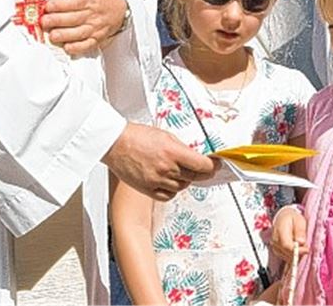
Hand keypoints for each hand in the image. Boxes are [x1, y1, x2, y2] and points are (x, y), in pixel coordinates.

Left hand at [41, 0, 127, 57]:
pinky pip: (86, 45)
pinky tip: (67, 47)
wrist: (118, 8)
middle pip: (72, 19)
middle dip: (56, 21)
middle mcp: (91, 14)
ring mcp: (94, 28)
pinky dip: (77, 48)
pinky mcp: (95, 39)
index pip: (72, 2)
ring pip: (78, 34)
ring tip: (52, 36)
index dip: (58, 5)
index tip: (47, 6)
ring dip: (64, 36)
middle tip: (44, 21)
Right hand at [103, 122, 218, 201]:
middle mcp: (167, 168)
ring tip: (179, 170)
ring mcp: (157, 180)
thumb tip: (194, 157)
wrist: (115, 143)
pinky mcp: (147, 189)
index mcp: (173, 152)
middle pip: (195, 177)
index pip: (202, 165)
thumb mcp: (165, 135)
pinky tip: (170, 181)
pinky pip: (168, 195)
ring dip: (185, 180)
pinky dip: (172, 190)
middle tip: (206, 170)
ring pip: (182, 186)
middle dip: (203, 173)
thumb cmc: (137, 136)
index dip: (213, 166)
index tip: (217, 165)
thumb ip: (181, 148)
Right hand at [270, 204, 307, 262]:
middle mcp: (275, 241)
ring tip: (301, 246)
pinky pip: (286, 258)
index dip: (298, 250)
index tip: (307, 249)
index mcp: (280, 231)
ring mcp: (275, 247)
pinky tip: (297, 249)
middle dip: (299, 253)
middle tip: (306, 247)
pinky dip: (293, 256)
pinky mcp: (277, 251)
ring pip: (287, 257)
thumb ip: (300, 231)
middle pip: (287, 253)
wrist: (283, 218)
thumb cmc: (292, 219)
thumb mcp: (299, 221)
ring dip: (296, 255)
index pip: (287, 246)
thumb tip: (301, 242)